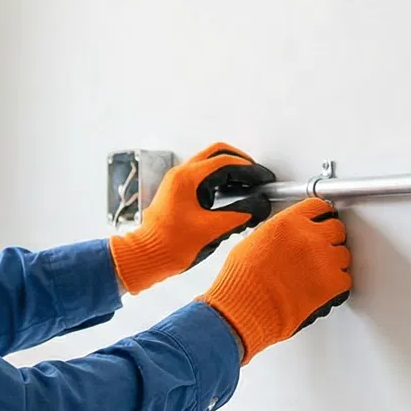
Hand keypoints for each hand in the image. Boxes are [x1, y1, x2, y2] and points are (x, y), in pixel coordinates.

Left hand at [110, 144, 276, 293]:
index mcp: (187, 178)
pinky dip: (219, 180)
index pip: (225, 162)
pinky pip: (202, 177)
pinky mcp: (177, 193)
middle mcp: (180, 175)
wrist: (147, 257)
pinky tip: (231, 196)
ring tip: (248, 186)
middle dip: (240, 162)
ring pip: (208, 164)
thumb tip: (259, 206)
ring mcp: (177, 183)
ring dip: (230, 171)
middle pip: (216, 154)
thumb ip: (239, 214)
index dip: (250, 170)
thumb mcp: (211, 229)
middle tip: (257, 176)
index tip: (264, 178)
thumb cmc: (170, 245)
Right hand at [197, 198, 351, 362]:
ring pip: (343, 255)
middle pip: (336, 229)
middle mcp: (309, 236)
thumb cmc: (243, 282)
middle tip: (321, 251)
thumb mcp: (253, 241)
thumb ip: (277, 232)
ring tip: (317, 274)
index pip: (318, 206)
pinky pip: (345, 279)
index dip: (321, 215)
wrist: (246, 309)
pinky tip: (321, 289)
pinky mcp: (332, 284)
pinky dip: (336, 286)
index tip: (323, 220)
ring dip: (334, 263)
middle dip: (330, 240)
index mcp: (289, 222)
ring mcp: (323, 259)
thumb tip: (287, 235)